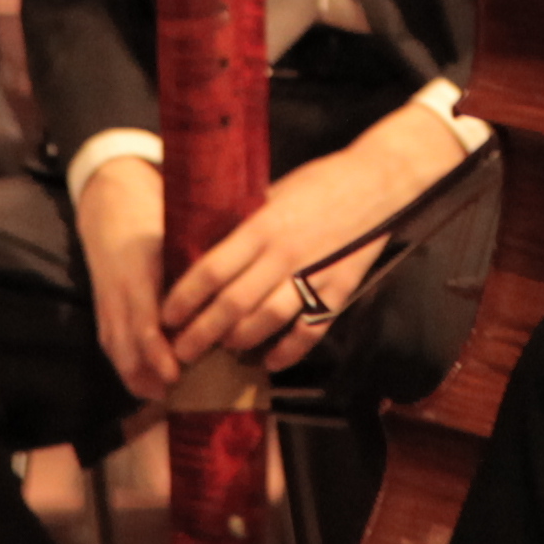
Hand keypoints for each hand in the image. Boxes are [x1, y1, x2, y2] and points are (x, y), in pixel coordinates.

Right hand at [72, 154, 179, 404]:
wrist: (112, 216)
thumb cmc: (157, 226)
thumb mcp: (178, 242)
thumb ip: (203, 271)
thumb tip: (241, 295)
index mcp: (139, 278)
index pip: (146, 328)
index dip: (160, 355)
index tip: (178, 373)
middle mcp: (118, 298)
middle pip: (128, 351)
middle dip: (151, 377)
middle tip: (180, 394)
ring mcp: (107, 310)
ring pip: (119, 356)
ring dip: (141, 379)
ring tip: (169, 396)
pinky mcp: (102, 318)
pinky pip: (114, 352)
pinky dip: (131, 372)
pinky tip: (152, 386)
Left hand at [158, 122, 448, 380]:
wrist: (377, 181)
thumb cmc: (320, 182)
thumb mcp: (273, 193)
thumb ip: (246, 224)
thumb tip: (210, 247)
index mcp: (260, 226)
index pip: (210, 270)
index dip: (184, 298)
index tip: (166, 316)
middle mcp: (283, 253)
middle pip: (231, 304)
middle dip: (201, 333)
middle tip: (180, 352)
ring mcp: (313, 274)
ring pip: (267, 320)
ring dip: (240, 342)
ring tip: (224, 351)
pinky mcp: (340, 289)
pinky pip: (310, 330)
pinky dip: (288, 351)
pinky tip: (270, 362)